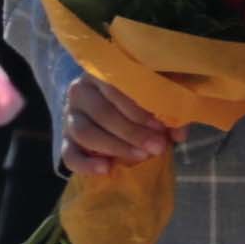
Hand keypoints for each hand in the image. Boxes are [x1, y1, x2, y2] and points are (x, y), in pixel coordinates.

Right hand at [60, 73, 179, 175]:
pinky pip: (69, 155)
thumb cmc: (138, 99)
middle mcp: (81, 91)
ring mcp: (70, 116)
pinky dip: (85, 164)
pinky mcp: (65, 140)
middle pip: (102, 112)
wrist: (112, 109)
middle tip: (157, 147)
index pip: (115, 89)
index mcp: (102, 74)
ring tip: (140, 157)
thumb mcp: (154, 99)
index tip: (161, 128)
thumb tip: (179, 134)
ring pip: (85, 132)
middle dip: (132, 132)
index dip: (139, 110)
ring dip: (115, 146)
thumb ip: (168, 112)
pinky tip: (106, 169)